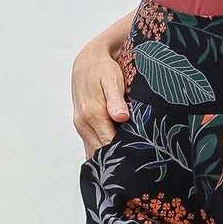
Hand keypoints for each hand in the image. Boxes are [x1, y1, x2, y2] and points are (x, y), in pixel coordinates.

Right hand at [72, 35, 129, 160]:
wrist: (87, 61)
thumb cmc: (103, 69)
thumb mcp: (112, 80)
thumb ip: (116, 100)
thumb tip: (122, 117)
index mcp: (92, 114)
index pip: (109, 144)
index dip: (124, 152)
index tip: (140, 156)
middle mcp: (83, 123)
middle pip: (102, 151)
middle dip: (119, 157)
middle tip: (139, 162)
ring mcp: (81, 127)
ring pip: (95, 151)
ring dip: (110, 156)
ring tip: (130, 161)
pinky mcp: (82, 127)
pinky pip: (92, 146)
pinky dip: (103, 152)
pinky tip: (117, 154)